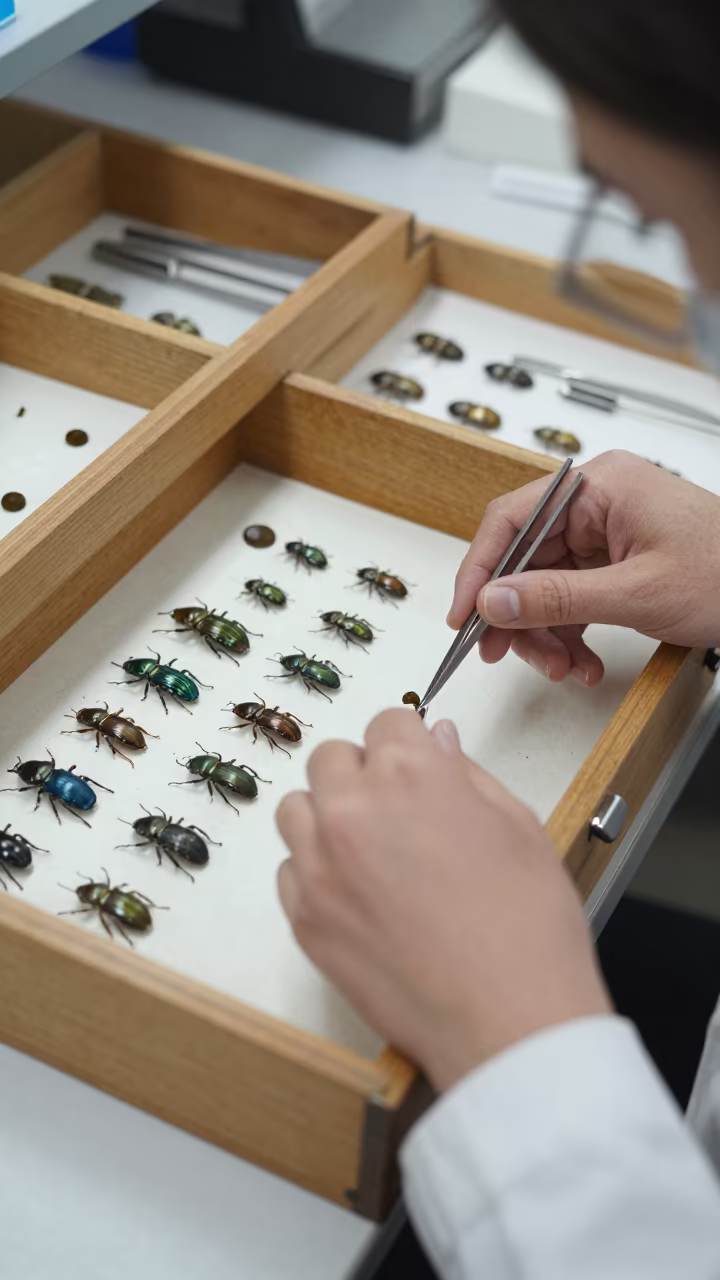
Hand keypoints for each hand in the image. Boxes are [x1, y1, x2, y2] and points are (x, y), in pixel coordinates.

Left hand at [276, 709, 608, 1092]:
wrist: (510, 1023)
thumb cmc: (529, 928)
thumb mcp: (519, 826)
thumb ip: (467, 772)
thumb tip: (437, 739)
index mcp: (411, 774)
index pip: (386, 722)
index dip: (407, 744)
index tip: (419, 767)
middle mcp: (352, 811)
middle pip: (330, 758)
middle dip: (362, 773)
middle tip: (400, 811)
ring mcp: (319, 867)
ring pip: (298, 809)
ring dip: (328, 816)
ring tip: (373, 852)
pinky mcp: (304, 919)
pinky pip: (289, 870)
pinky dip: (315, 872)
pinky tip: (361, 896)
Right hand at [449, 449, 719, 684]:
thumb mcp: (637, 593)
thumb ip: (557, 598)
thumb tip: (494, 599)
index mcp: (599, 487)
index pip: (511, 519)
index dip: (480, 569)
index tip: (465, 614)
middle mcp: (597, 504)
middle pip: (525, 559)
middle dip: (518, 614)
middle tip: (505, 653)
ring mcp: (606, 533)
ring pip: (545, 586)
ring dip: (546, 633)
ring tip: (562, 668)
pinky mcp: (617, 562)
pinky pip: (572, 598)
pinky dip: (570, 634)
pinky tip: (581, 662)